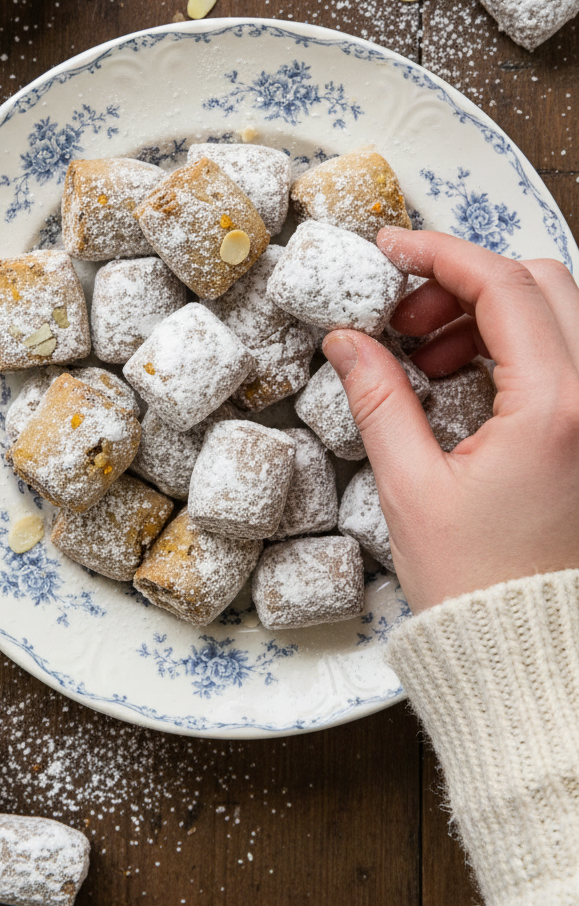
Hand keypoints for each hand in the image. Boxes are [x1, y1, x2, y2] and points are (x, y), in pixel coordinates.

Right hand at [322, 229, 578, 612]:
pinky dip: (515, 348)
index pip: (503, 286)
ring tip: (427, 357)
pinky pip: (566, 358)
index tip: (390, 250)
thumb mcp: (412, 489)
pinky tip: (464, 381)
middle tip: (405, 317)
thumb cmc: (478, 588)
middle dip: (465, 282)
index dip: (438, 254)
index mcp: (557, 410)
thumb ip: (378, 399)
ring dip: (491, 314)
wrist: (533, 655)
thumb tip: (347, 339)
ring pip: (560, 315)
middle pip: (543, 283)